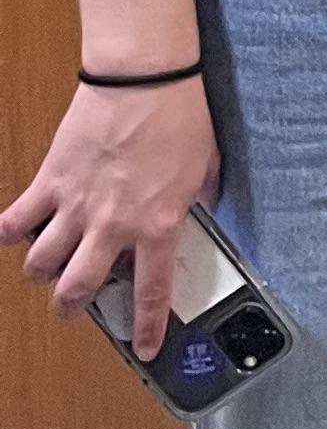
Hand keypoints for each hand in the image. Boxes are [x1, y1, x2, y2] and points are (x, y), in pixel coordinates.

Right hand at [3, 78, 222, 360]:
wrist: (143, 80)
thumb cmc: (179, 118)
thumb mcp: (205, 168)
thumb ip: (197, 200)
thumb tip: (197, 209)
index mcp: (157, 228)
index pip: (151, 293)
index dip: (146, 328)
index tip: (145, 348)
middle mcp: (112, 227)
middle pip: (78, 290)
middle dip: (72, 310)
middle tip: (73, 309)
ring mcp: (76, 206)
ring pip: (41, 265)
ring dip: (41, 275)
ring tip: (47, 271)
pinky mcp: (50, 182)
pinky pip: (16, 219)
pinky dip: (10, 231)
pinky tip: (16, 233)